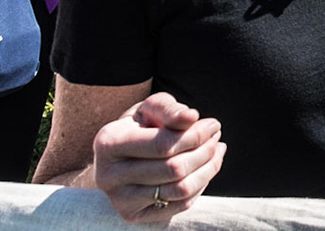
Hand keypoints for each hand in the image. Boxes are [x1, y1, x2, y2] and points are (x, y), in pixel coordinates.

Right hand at [92, 92, 225, 223]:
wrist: (119, 157)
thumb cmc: (140, 126)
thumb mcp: (151, 109)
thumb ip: (170, 109)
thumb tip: (191, 117)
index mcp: (108, 143)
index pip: (162, 144)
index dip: (195, 135)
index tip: (213, 124)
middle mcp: (108, 175)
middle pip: (173, 169)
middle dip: (204, 151)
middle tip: (216, 137)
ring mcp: (119, 200)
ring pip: (179, 189)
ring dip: (208, 168)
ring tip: (216, 150)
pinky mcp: (132, 215)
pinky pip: (179, 205)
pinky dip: (201, 185)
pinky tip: (206, 168)